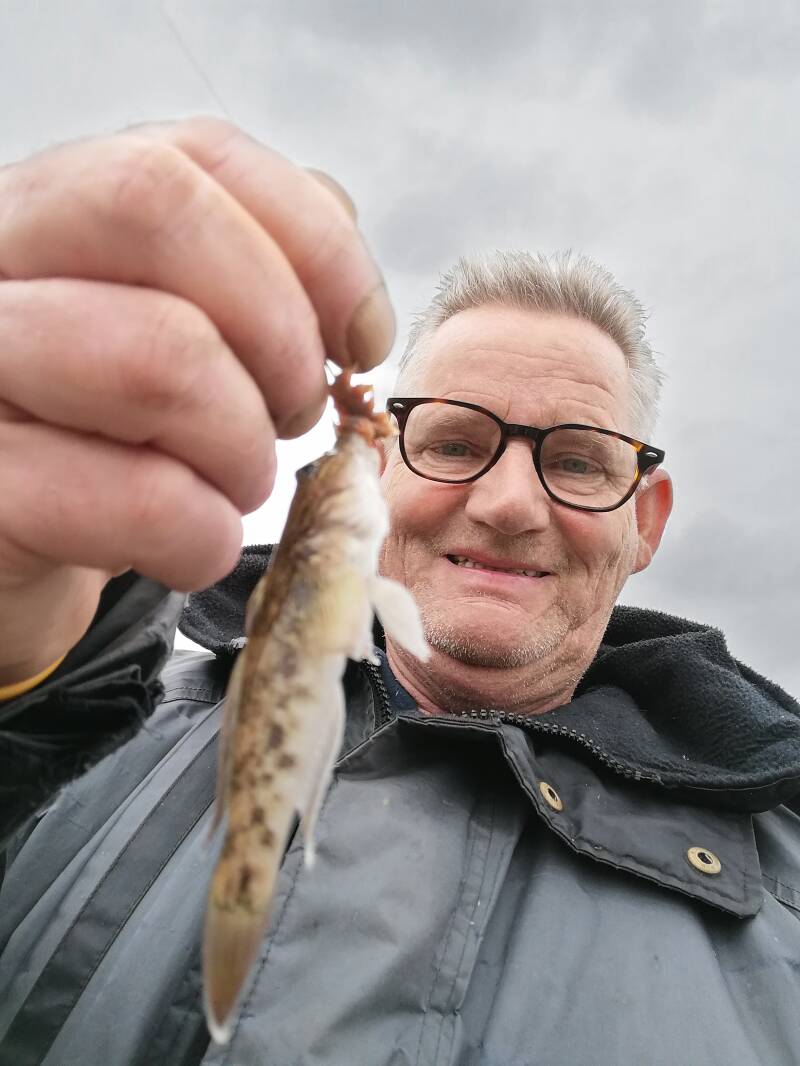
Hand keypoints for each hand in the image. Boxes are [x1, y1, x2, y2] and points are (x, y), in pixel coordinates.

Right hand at [0, 117, 394, 684]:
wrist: (9, 543)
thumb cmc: (104, 438)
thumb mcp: (168, 333)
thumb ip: (253, 276)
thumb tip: (346, 303)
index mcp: (55, 210)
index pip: (198, 156)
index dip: (316, 245)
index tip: (363, 340)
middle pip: (155, 209)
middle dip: (276, 329)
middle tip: (295, 415)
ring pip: (157, 354)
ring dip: (244, 449)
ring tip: (236, 485)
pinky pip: (140, 497)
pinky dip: (205, 536)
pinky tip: (192, 544)